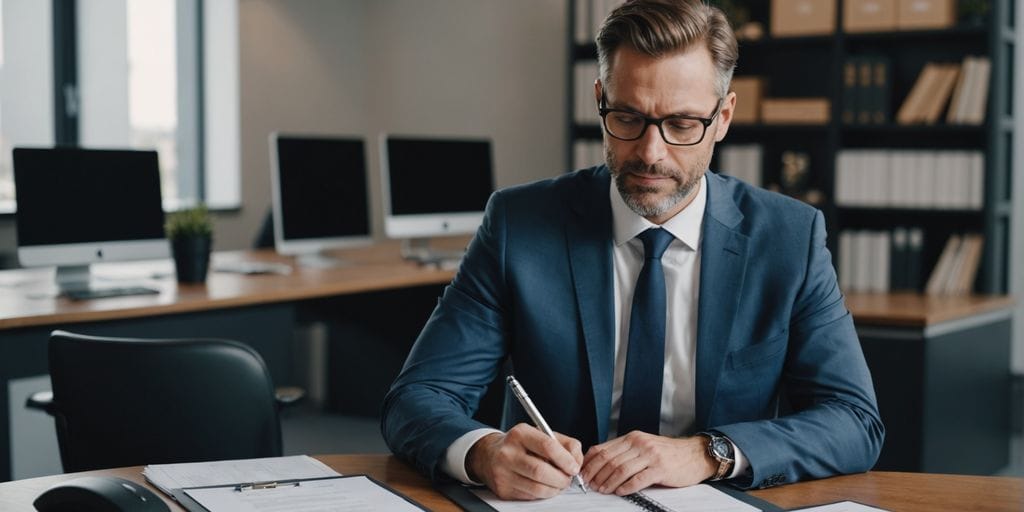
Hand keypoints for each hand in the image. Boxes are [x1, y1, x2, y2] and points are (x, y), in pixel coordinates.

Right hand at [466, 424, 583, 499]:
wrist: (489, 456)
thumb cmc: (521, 445)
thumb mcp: (541, 435)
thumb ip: (564, 444)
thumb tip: (577, 461)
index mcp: (520, 434)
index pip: (547, 446)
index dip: (565, 459)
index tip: (574, 467)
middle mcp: (508, 452)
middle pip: (541, 471)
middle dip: (561, 479)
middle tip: (568, 479)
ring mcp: (503, 473)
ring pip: (537, 488)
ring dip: (554, 489)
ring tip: (558, 483)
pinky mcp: (503, 490)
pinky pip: (530, 496)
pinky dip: (542, 494)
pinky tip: (543, 486)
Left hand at [581, 432, 716, 494]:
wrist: (695, 454)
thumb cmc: (668, 453)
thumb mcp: (644, 446)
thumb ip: (625, 451)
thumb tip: (601, 462)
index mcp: (632, 437)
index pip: (604, 449)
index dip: (590, 463)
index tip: (583, 474)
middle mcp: (639, 443)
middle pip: (610, 459)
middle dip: (596, 474)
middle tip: (590, 485)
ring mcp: (650, 455)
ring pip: (621, 469)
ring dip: (608, 482)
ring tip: (602, 490)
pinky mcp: (660, 468)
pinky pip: (638, 479)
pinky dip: (626, 486)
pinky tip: (620, 492)